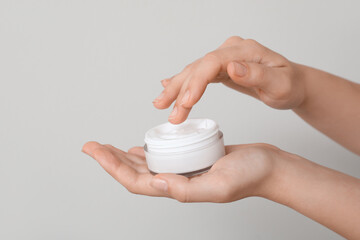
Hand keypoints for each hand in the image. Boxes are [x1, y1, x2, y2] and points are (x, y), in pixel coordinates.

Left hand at [82, 141, 281, 202]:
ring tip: (107, 147)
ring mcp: (184, 170)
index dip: (112, 167)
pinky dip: (147, 151)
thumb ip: (187, 189)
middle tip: (91, 146)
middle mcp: (177, 181)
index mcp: (179, 189)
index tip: (94, 150)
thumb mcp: (220, 184)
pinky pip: (162, 156)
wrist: (269, 166)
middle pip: (135, 173)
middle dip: (110, 160)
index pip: (136, 181)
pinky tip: (139, 146)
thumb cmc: (251, 175)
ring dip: (124, 156)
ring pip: (146, 165)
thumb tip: (156, 184)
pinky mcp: (192, 159)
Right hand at [153, 36, 305, 123]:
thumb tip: (232, 68)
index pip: (213, 62)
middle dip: (180, 90)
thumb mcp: (280, 84)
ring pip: (195, 71)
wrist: (291, 84)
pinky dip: (183, 82)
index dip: (197, 82)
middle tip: (167, 110)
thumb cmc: (289, 85)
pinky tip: (168, 85)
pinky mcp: (221, 68)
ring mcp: (225, 58)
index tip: (186, 102)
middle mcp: (231, 51)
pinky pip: (199, 74)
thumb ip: (257, 75)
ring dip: (177, 89)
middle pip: (199, 67)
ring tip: (160, 104)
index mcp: (245, 51)